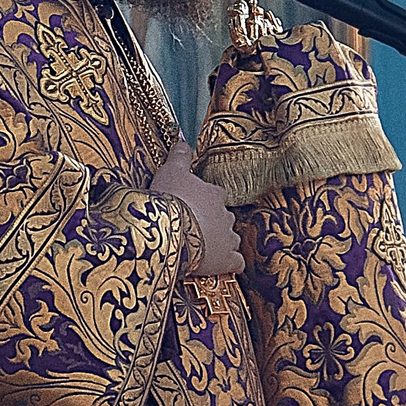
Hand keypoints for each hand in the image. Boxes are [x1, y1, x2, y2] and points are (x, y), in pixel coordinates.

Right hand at [151, 143, 240, 276]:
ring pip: (232, 238)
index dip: (204, 200)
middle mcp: (225, 214)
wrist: (170, 230)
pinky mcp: (226, 260)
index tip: (192, 206)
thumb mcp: (170, 171)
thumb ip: (180, 156)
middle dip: (213, 222)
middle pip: (224, 217)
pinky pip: (236, 262)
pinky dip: (231, 263)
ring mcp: (228, 238)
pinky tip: (224, 266)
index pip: (215, 195)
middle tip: (194, 228)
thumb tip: (183, 139)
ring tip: (204, 247)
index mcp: (214, 193)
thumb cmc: (169, 199)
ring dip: (222, 242)